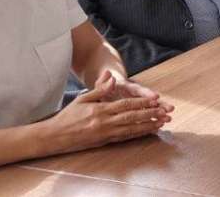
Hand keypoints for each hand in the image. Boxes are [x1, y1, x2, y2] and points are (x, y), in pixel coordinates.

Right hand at [44, 74, 172, 153]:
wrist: (54, 136)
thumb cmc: (68, 116)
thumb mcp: (82, 98)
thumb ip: (99, 89)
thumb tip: (110, 77)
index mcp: (100, 110)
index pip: (126, 104)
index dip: (142, 102)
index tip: (156, 100)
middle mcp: (104, 123)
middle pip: (132, 117)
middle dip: (150, 115)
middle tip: (165, 113)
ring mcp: (105, 134)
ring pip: (131, 129)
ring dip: (148, 126)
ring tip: (162, 124)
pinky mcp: (104, 142)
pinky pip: (124, 138)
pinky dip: (137, 134)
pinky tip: (147, 132)